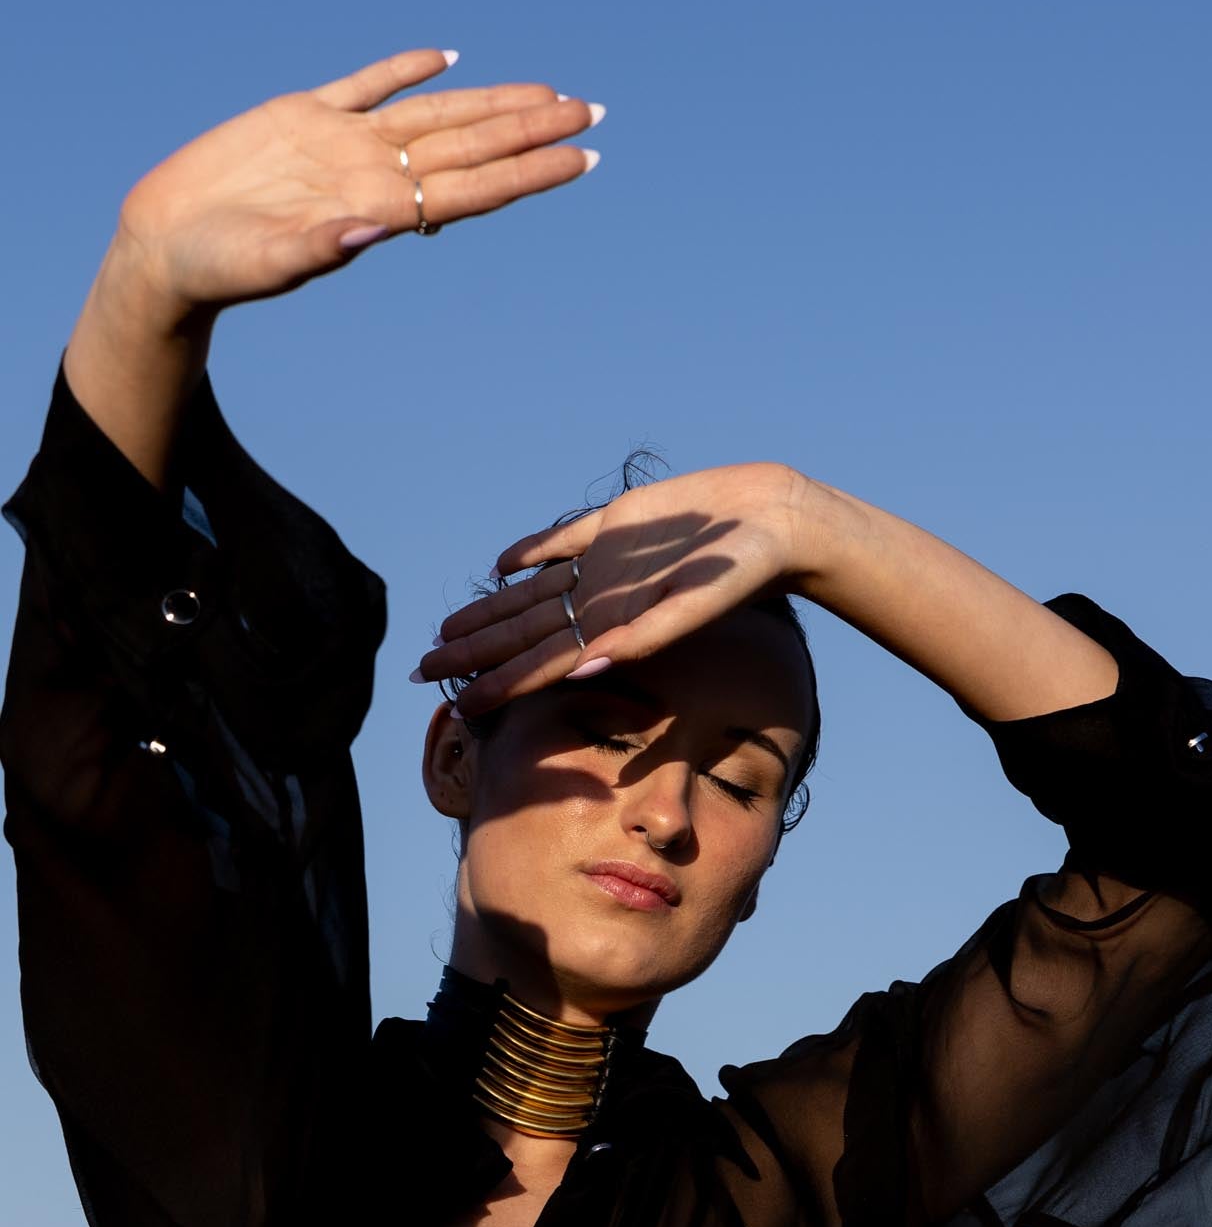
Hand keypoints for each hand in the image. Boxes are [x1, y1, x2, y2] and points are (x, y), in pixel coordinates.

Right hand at [109, 48, 602, 326]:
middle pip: (472, 146)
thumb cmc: (220, 271)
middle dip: (533, 129)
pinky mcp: (303, 115)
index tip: (584, 160)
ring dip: (492, 103)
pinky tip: (447, 57)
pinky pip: (368, 84)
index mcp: (379, 211)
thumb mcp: (272, 262)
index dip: (530, 172)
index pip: (475, 188)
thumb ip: (323, 247)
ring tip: (547, 92)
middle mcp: (375, 175)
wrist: (169, 249)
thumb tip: (374, 229)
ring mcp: (343, 143)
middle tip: (594, 112)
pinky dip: (405, 68)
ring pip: (436, 113)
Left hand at [413, 463, 802, 716]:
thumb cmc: (744, 574)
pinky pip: (564, 542)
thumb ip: (640, 637)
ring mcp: (606, 565)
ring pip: (532, 595)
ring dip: (490, 614)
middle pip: (523, 633)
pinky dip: (531, 552)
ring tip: (447, 632)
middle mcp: (601, 602)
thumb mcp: (692, 608)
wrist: (776, 523)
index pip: (540, 664)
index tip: (454, 704)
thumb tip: (582, 668)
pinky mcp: (617, 525)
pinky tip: (501, 565)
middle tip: (421, 671)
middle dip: (473, 653)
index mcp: (612, 628)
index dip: (497, 684)